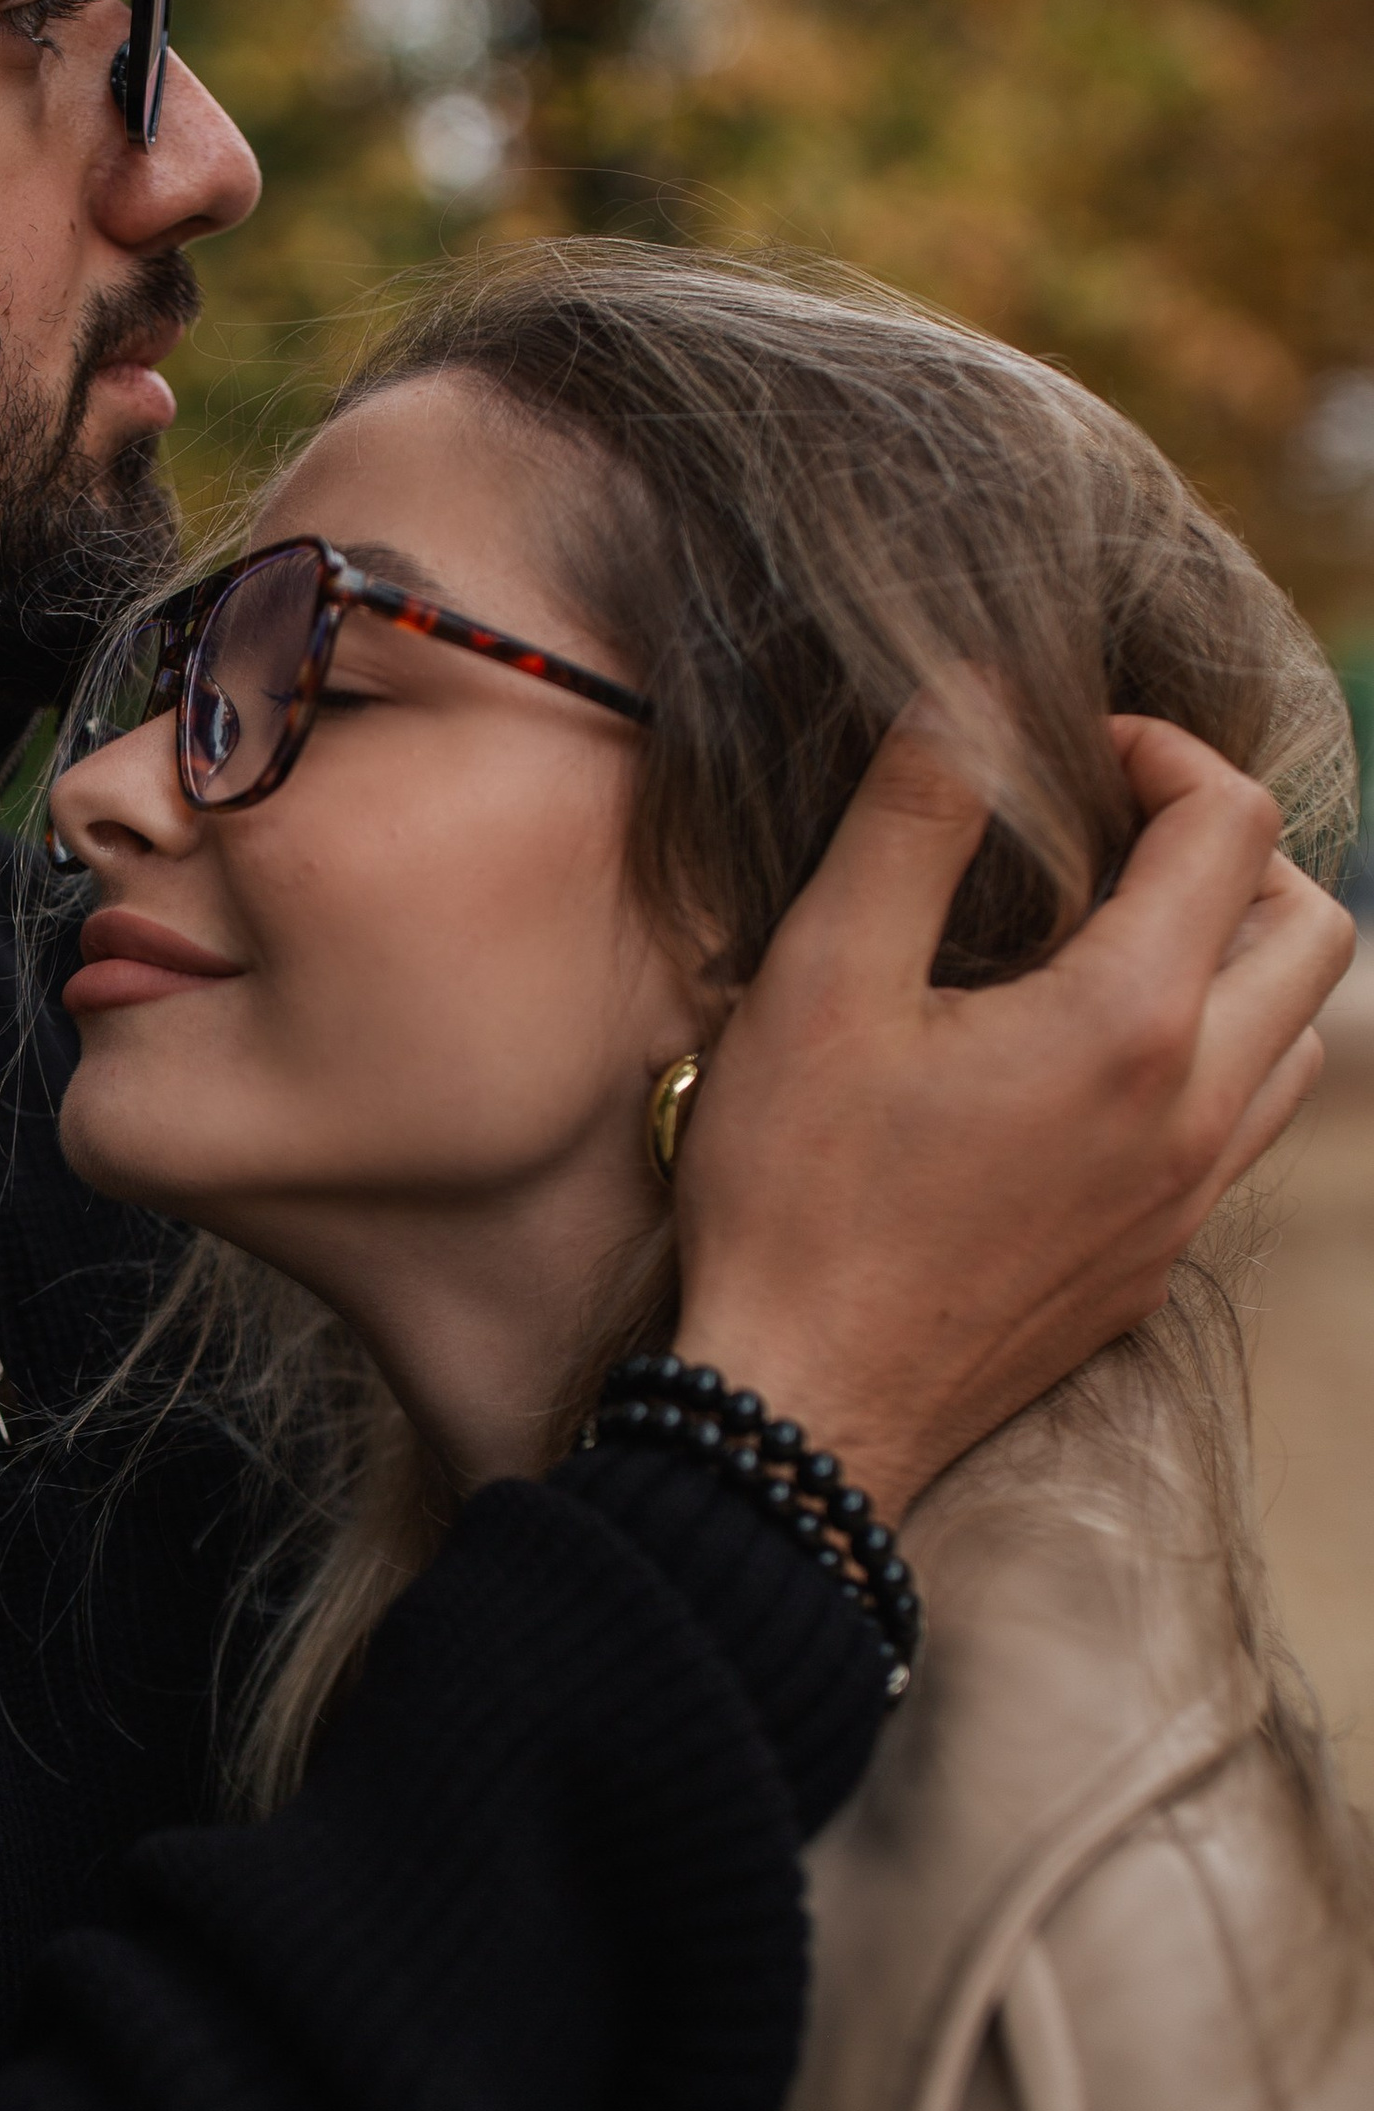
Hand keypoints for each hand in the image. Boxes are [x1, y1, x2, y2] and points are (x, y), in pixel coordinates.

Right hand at [673, 707, 1356, 1526]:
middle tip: (1113, 839)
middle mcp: (1195, 1109)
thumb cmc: (797, 1196)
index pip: (1231, 825)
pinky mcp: (1153, 1264)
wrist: (804, 1410)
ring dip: (1237, 963)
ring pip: (1297, 1040)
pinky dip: (1203, 1062)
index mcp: (1130, 1021)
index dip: (1161, 753)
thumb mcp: (821, 979)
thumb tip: (972, 699)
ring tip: (1114, 942)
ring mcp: (1185, 1199)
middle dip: (1231, 852)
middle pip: (1313, 930)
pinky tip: (1088, 1068)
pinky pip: (1238, 1134)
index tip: (1070, 756)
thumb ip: (912, 821)